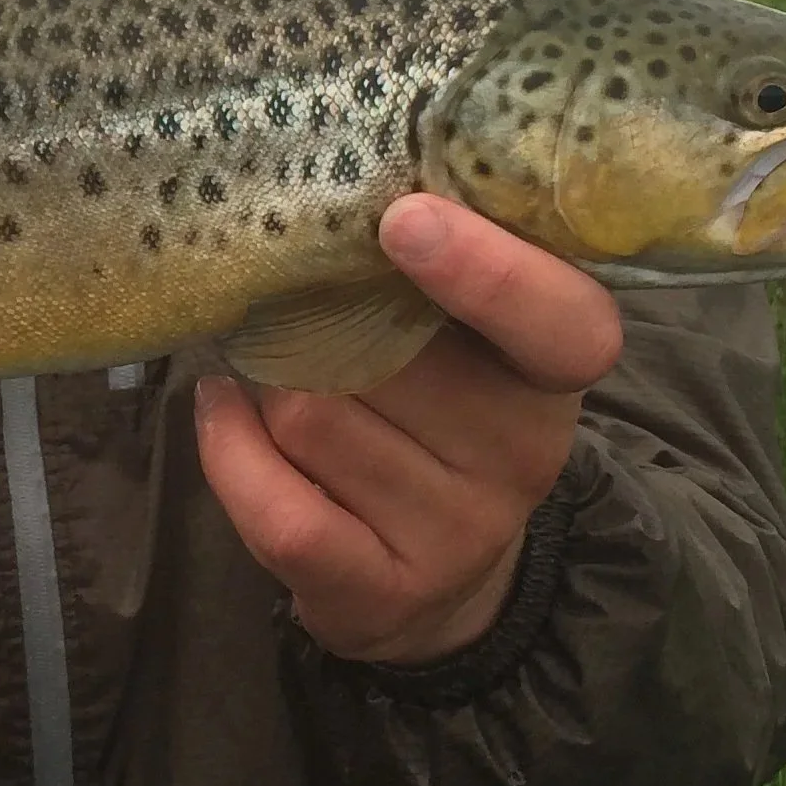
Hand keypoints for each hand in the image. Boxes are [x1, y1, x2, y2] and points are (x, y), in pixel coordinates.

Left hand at [193, 194, 623, 668]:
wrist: (439, 581)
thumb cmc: (434, 419)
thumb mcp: (462, 344)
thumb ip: (424, 276)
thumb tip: (330, 190)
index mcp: (551, 375)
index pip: (563, 324)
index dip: (491, 271)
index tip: (403, 220)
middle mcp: (521, 457)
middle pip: (382, 356)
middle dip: (312, 322)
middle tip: (293, 310)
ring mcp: (457, 534)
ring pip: (313, 420)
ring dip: (264, 385)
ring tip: (265, 370)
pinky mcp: (382, 595)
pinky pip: (280, 507)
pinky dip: (228, 448)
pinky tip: (222, 410)